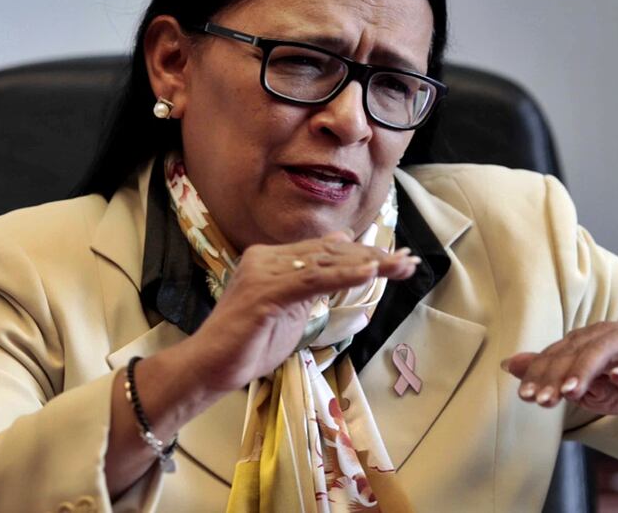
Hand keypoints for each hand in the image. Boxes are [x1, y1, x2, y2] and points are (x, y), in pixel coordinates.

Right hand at [179, 232, 419, 392]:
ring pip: (325, 263)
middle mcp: (267, 258)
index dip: (364, 253)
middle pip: (330, 252)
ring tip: (399, 267)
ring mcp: (264, 273)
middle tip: (409, 262)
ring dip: (368, 265)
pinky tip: (369, 274)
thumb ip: (312, 284)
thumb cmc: (247, 345)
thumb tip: (339, 259)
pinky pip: (310, 280)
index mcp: (272, 259)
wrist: (208, 368)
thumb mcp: (290, 310)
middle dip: (374, 258)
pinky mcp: (264, 293)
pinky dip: (342, 276)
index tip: (398, 261)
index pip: (326, 250)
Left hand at [501, 321, 617, 414]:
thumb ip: (557, 378)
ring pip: (603, 351)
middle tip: (541, 399)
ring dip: (585, 370)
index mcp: (585, 341)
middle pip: (574, 352)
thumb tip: (512, 366)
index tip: (525, 396)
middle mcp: (604, 334)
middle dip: (556, 376)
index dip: (539, 375)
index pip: (556, 356)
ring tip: (571, 390)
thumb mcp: (595, 388)